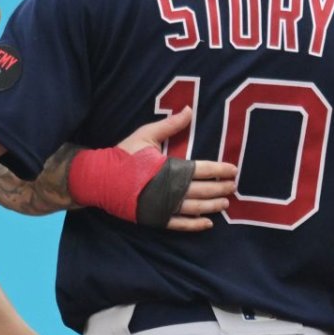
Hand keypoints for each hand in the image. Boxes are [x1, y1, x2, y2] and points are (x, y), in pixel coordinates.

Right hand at [116, 108, 236, 231]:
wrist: (99, 178)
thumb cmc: (123, 155)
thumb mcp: (146, 134)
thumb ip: (170, 125)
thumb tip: (190, 110)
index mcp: (169, 167)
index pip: (202, 169)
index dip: (219, 170)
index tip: (233, 170)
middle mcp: (169, 188)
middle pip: (202, 189)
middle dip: (220, 188)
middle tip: (234, 186)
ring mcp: (162, 205)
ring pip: (194, 207)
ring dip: (212, 205)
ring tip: (225, 203)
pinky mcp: (155, 217)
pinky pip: (180, 224)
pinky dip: (194, 224)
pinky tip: (207, 223)